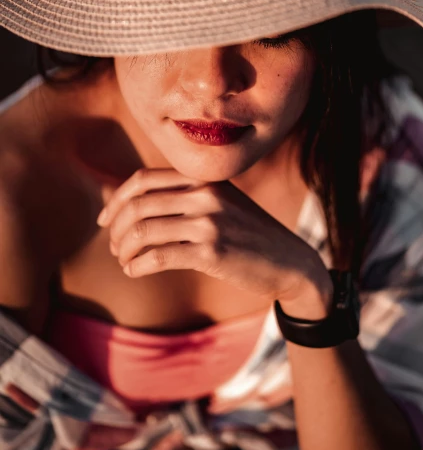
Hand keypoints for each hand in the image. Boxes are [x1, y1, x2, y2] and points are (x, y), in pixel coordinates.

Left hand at [97, 168, 332, 313]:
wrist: (290, 260)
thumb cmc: (248, 234)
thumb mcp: (219, 202)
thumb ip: (180, 196)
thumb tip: (121, 199)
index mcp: (204, 178)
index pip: (142, 179)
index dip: (116, 200)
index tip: (105, 221)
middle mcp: (205, 194)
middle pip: (137, 205)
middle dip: (116, 229)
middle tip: (114, 248)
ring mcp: (209, 222)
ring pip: (143, 231)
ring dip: (124, 251)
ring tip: (125, 261)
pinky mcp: (212, 252)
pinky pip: (158, 256)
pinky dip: (138, 266)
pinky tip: (136, 271)